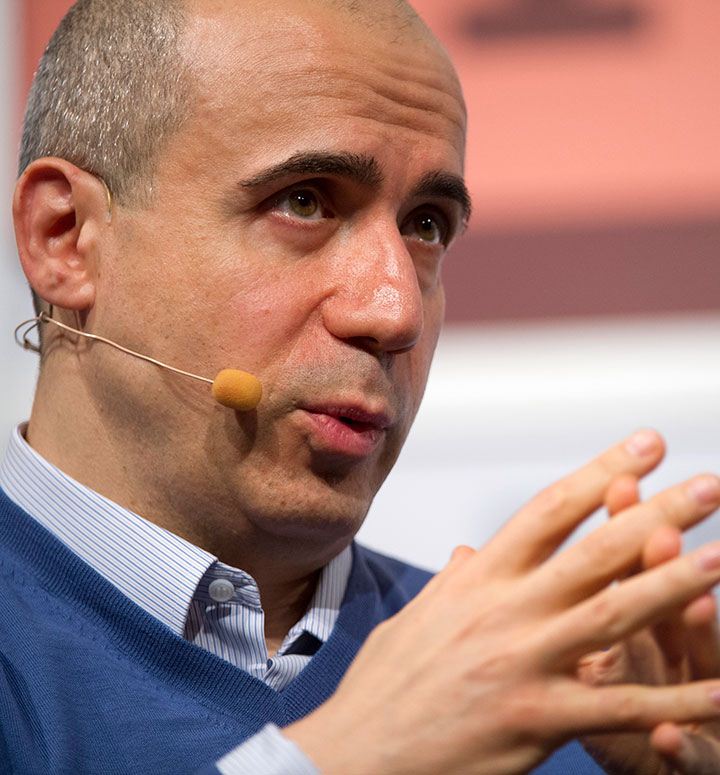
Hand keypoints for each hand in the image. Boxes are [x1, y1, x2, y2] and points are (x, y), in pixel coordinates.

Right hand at [286, 432, 719, 774]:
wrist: (358, 753)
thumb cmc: (385, 684)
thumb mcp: (416, 617)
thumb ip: (453, 581)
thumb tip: (469, 550)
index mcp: (477, 579)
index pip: (547, 511)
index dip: (601, 473)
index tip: (645, 444)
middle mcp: (504, 611)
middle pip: (593, 553)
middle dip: (656, 514)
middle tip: (709, 483)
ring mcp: (522, 663)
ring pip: (612, 615)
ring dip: (675, 586)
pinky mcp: (536, 720)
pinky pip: (617, 707)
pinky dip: (674, 699)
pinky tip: (719, 687)